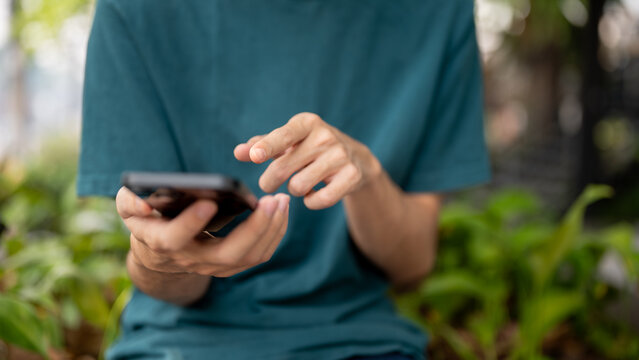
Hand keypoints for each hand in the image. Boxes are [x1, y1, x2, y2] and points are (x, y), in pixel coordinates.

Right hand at [116, 187, 288, 277]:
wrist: (161, 252)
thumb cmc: (148, 220)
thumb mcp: (130, 208)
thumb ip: (129, 202)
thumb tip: (144, 203)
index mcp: (163, 243)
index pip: (175, 238)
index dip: (190, 223)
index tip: (208, 201)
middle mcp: (191, 260)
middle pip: (228, 253)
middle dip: (254, 228)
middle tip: (271, 200)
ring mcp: (214, 266)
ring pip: (250, 256)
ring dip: (271, 229)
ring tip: (282, 201)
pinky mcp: (232, 264)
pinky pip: (259, 254)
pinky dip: (274, 233)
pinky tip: (281, 210)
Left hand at [234, 112, 381, 208]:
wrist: (356, 158)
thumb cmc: (310, 148)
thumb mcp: (288, 142)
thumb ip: (261, 146)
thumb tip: (238, 152)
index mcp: (307, 123)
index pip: (284, 135)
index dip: (268, 146)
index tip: (255, 156)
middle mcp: (325, 136)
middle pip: (283, 168)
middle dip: (269, 181)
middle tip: (269, 184)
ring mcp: (340, 156)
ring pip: (299, 186)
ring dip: (294, 190)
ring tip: (300, 182)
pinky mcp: (352, 176)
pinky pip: (320, 200)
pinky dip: (311, 202)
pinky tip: (314, 193)